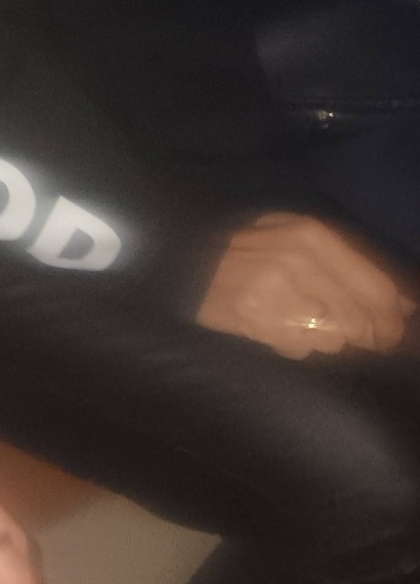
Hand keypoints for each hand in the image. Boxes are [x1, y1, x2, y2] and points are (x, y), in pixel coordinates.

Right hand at [197, 211, 413, 359]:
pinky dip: (297, 344)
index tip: (392, 333)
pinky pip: (302, 348)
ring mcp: (281, 291)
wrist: (186, 260)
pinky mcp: (262, 320)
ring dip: (327, 339)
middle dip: (368, 338)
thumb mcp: (299, 239)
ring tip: (305, 323)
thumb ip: (352, 263)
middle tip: (361, 342)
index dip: (393, 318)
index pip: (379, 289)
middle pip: (362, 320)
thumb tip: (407, 303)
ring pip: (335, 339)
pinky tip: (281, 328)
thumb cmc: (252, 250)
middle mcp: (302, 261)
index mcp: (315, 235)